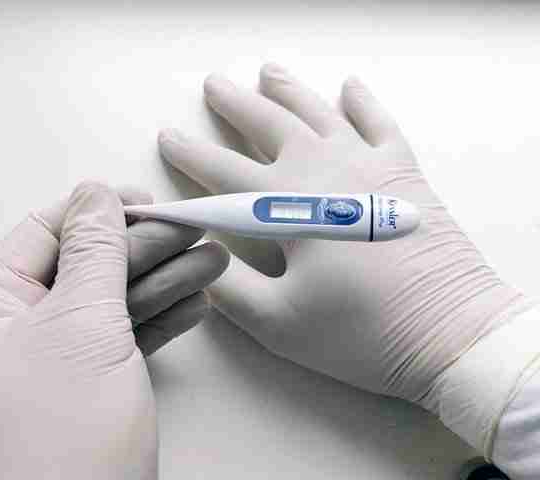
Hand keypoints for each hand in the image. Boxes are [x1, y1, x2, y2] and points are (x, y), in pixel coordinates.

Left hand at [0, 181, 228, 479]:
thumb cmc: (58, 444)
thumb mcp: (79, 326)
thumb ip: (94, 254)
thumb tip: (98, 197)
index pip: (44, 234)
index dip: (98, 212)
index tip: (147, 202)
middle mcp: (14, 334)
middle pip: (87, 267)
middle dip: (146, 249)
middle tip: (194, 231)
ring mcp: (55, 363)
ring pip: (114, 303)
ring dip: (166, 281)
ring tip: (212, 261)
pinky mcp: (90, 389)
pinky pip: (127, 339)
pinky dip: (163, 320)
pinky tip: (196, 303)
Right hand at [158, 64, 533, 406]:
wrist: (449, 333)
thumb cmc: (360, 333)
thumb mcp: (278, 323)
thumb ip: (229, 288)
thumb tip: (197, 254)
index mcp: (288, 206)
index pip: (224, 172)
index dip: (190, 155)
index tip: (168, 137)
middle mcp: (325, 171)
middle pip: (269, 124)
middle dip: (235, 105)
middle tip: (214, 85)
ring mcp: (368, 165)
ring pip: (318, 113)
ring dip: (288, 90)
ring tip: (266, 71)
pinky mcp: (404, 172)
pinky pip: (380, 123)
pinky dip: (364, 101)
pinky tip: (349, 86)